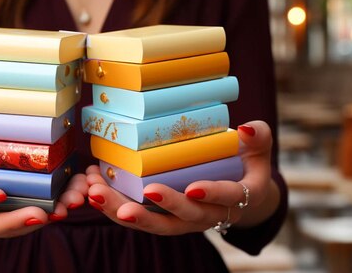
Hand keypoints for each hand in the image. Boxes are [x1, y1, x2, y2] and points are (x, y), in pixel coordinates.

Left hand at [85, 120, 279, 234]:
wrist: (238, 191)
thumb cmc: (246, 163)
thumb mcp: (258, 149)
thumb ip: (258, 138)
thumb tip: (245, 129)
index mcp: (238, 198)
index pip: (226, 198)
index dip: (211, 194)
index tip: (192, 190)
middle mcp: (209, 215)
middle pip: (182, 220)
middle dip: (155, 212)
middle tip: (129, 205)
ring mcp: (184, 220)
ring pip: (153, 224)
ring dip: (122, 211)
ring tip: (97, 194)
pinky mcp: (163, 216)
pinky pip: (139, 216)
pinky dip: (115, 205)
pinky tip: (93, 188)